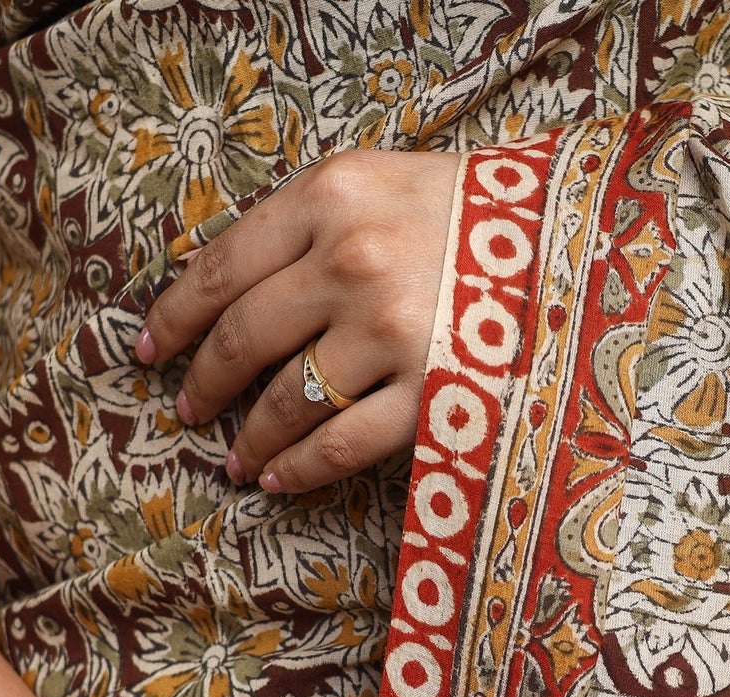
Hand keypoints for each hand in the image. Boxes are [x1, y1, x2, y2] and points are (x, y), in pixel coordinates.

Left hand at [136, 149, 459, 493]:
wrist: (579, 246)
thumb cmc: (476, 215)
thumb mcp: (386, 182)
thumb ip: (311, 222)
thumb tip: (231, 285)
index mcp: (333, 197)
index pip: (222, 265)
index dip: (174, 316)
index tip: (151, 349)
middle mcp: (353, 263)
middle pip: (244, 338)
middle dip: (205, 384)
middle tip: (187, 409)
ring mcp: (394, 334)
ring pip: (288, 402)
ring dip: (250, 439)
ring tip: (234, 461)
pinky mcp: (435, 394)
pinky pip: (344, 445)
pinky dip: (301, 469)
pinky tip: (278, 481)